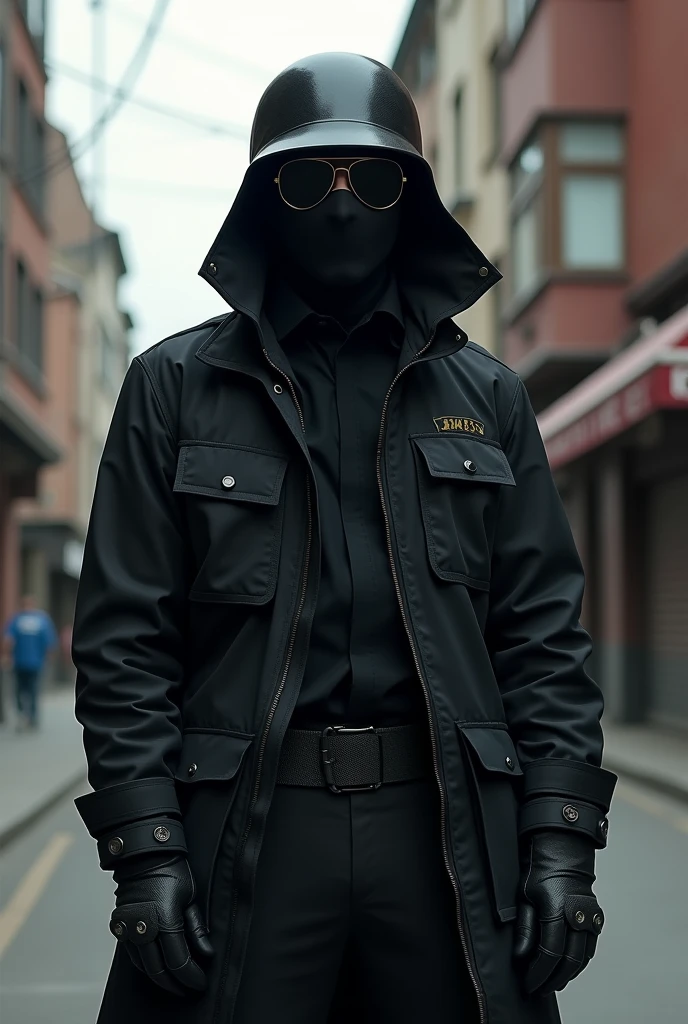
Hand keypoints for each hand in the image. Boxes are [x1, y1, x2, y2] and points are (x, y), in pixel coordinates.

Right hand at [110, 854, 212, 995]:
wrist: (145, 854)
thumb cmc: (171, 871)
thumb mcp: (191, 897)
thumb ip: (197, 929)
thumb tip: (206, 953)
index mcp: (165, 921)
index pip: (179, 963)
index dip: (191, 977)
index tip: (200, 983)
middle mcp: (144, 928)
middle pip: (158, 971)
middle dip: (175, 985)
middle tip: (187, 989)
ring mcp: (129, 928)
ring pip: (143, 966)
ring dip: (159, 977)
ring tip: (173, 982)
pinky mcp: (121, 925)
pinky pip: (132, 954)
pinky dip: (144, 964)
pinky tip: (156, 966)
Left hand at [513, 830, 604, 994]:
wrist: (562, 846)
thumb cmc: (539, 867)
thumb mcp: (524, 896)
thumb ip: (525, 929)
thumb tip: (521, 957)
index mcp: (557, 909)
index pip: (550, 953)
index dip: (539, 973)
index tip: (528, 984)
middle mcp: (577, 915)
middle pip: (569, 961)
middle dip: (553, 980)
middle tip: (539, 989)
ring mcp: (589, 916)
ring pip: (583, 957)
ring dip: (567, 974)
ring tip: (551, 982)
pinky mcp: (595, 916)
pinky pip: (590, 947)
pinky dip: (579, 961)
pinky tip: (567, 967)